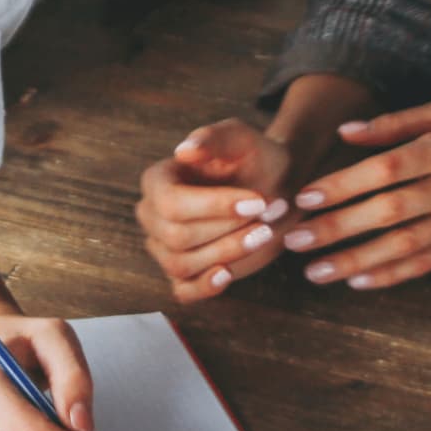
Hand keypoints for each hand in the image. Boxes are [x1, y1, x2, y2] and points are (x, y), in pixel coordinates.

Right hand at [137, 118, 294, 301]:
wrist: (276, 185)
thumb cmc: (255, 158)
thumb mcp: (241, 139)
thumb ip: (214, 139)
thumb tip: (184, 151)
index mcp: (158, 180)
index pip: (170, 202)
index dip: (214, 206)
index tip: (257, 201)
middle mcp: (154, 215)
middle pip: (176, 236)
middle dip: (227, 228)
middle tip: (269, 213)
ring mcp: (167, 247)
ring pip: (181, 264)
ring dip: (227, 251)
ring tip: (264, 233)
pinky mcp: (187, 273)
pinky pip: (183, 291)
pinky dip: (204, 286)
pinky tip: (228, 273)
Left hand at [281, 99, 430, 290]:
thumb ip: (396, 123)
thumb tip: (346, 132)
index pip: (386, 170)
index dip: (344, 185)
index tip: (306, 198)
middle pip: (388, 212)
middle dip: (337, 228)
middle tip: (294, 239)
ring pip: (403, 246)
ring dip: (355, 261)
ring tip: (315, 272)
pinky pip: (427, 265)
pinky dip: (391, 275)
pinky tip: (358, 282)